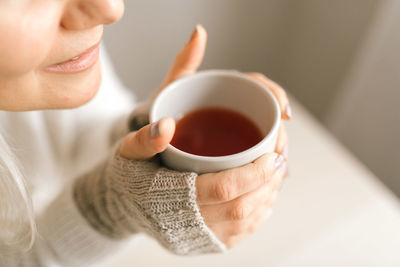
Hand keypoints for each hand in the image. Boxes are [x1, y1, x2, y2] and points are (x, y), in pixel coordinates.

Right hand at [119, 25, 290, 248]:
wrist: (121, 207)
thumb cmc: (128, 174)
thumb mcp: (128, 146)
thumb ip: (146, 132)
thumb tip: (168, 117)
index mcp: (171, 197)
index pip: (225, 189)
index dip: (256, 173)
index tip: (276, 153)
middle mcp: (189, 222)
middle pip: (243, 206)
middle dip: (270, 182)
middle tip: (282, 158)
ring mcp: (200, 237)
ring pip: (248, 221)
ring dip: (269, 196)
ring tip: (277, 171)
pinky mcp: (206, 243)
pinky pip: (242, 232)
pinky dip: (260, 212)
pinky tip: (265, 194)